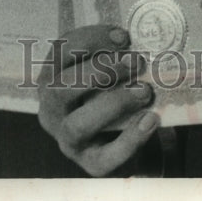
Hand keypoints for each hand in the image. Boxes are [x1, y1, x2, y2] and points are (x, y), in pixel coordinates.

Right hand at [37, 24, 158, 176]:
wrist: (126, 138)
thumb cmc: (112, 91)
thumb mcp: (106, 69)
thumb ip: (113, 55)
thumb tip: (140, 41)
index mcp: (50, 79)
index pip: (60, 51)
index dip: (91, 40)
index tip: (124, 37)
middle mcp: (51, 110)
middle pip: (61, 88)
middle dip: (101, 71)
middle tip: (136, 62)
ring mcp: (67, 140)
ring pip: (77, 125)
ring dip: (114, 103)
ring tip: (144, 91)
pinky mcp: (90, 163)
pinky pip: (105, 158)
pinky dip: (129, 139)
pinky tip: (150, 120)